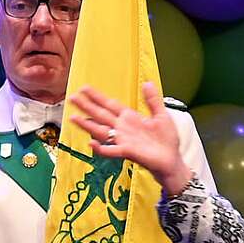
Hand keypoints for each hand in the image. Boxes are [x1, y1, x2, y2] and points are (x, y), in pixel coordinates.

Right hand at [66, 82, 190, 192]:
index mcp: (129, 117)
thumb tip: (147, 82)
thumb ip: (152, 100)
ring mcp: (123, 140)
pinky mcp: (127, 152)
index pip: (109, 104)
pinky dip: (101, 149)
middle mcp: (122, 128)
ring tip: (73, 118)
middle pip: (101, 115)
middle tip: (72, 98)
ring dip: (87, 125)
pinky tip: (91, 144)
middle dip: (86, 106)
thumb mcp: (162, 115)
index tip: (84, 88)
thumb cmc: (166, 140)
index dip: (97, 96)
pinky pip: (111, 151)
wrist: (171, 160)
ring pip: (100, 131)